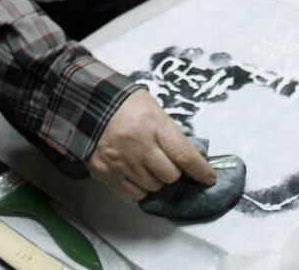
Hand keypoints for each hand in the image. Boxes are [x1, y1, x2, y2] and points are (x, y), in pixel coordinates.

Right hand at [87, 89, 215, 199]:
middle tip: (168, 163)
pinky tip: (137, 174)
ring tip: (148, 165)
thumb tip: (186, 157)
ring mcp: (121, 162)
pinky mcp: (106, 173)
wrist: (90, 105)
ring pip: (153, 186)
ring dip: (157, 180)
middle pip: (170, 175)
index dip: (200, 170)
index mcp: (154, 125)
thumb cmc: (126, 105)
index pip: (184, 155)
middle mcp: (138, 146)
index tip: (208, 178)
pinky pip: (134, 193)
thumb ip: (169, 135)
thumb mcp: (154, 111)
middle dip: (174, 173)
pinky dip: (140, 188)